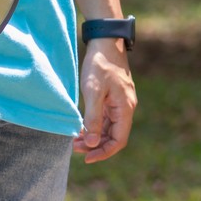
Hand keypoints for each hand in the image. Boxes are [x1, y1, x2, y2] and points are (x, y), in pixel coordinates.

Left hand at [74, 39, 136, 163]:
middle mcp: (126, 108)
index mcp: (125, 108)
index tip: (86, 158)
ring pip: (109, 129)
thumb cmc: (99, 66)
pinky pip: (107, 119)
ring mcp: (121, 103)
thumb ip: (93, 119)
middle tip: (74, 147)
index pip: (119, 140)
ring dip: (94, 137)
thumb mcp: (93, 92)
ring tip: (75, 140)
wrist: (106, 42)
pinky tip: (81, 127)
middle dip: (96, 146)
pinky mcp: (114, 98)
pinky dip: (95, 126)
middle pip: (114, 137)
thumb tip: (93, 143)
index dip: (103, 152)